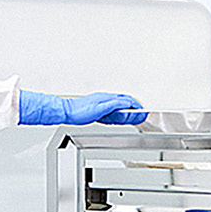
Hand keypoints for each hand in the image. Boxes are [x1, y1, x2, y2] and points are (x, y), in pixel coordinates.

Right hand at [17, 89, 147, 126]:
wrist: (66, 110)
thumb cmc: (77, 112)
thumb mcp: (95, 111)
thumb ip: (106, 112)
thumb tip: (117, 112)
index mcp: (104, 100)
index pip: (122, 102)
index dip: (133, 106)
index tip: (140, 111)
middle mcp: (105, 99)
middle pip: (125, 101)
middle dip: (136, 107)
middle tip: (144, 112)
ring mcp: (103, 101)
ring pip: (122, 102)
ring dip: (133, 107)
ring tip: (141, 112)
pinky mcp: (100, 105)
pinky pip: (115, 104)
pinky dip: (124, 105)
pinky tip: (130, 108)